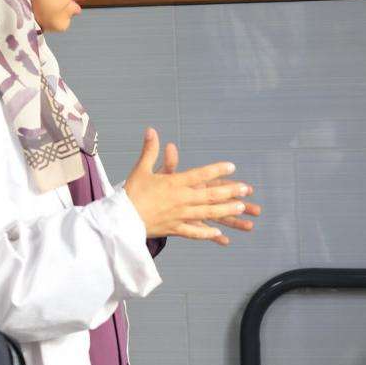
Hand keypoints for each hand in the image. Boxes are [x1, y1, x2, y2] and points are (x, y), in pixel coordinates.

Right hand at [124, 129, 256, 243]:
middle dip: (229, 191)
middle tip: (245, 188)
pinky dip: (206, 234)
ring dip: (225, 210)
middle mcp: (180, 200)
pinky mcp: (174, 229)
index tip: (231, 166)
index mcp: (173, 184)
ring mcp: (179, 216)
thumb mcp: (141, 170)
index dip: (216, 170)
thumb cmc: (131, 193)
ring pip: (207, 213)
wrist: (120, 220)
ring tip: (240, 207)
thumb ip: (150, 150)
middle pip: (209, 195)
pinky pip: (194, 232)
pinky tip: (218, 233)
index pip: (199, 175)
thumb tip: (151, 130)